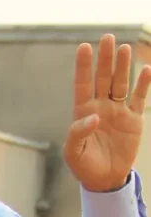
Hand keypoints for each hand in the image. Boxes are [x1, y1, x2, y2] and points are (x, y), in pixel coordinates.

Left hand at [63, 34, 149, 191]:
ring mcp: (117, 111)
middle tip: (108, 38)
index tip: (83, 47)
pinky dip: (143, 84)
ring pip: (120, 83)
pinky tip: (147, 69)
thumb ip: (78, 133)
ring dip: (123, 66)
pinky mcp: (133, 119)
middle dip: (105, 59)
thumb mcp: (74, 152)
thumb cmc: (84, 165)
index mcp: (82, 112)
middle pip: (103, 78)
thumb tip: (93, 116)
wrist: (104, 179)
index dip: (83, 66)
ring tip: (124, 47)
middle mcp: (100, 107)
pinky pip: (139, 98)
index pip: (82, 84)